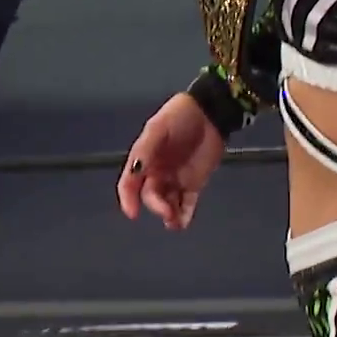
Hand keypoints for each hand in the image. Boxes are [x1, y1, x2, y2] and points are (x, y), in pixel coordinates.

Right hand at [116, 93, 226, 230]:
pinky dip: (183, 214)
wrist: (208, 113)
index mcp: (144, 159)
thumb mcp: (158, 129)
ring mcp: (175, 179)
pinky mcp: (193, 183)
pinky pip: (186, 202)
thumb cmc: (179, 117)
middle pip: (150, 196)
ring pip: (167, 203)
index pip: (130, 183)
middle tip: (167, 212)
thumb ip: (146, 150)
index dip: (128, 198)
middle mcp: (157, 172)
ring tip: (175, 222)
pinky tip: (183, 223)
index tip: (132, 213)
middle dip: (156, 206)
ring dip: (169, 214)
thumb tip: (134, 173)